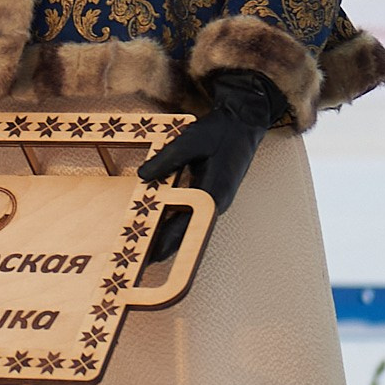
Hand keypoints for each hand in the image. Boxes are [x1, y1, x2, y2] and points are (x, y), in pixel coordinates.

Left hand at [138, 69, 285, 260]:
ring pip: (190, 224)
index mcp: (214, 192)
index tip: (152, 256)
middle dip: (166, 246)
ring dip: (170, 236)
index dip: (169, 241)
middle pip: (188, 231)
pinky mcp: (210, 194)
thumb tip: (143, 175)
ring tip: (146, 250)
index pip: (188, 224)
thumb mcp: (190, 141)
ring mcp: (214, 200)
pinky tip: (159, 225)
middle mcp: (215, 202)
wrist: (243, 123)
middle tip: (141, 261)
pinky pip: (191, 213)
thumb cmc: (219, 131)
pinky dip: (175, 221)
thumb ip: (167, 159)